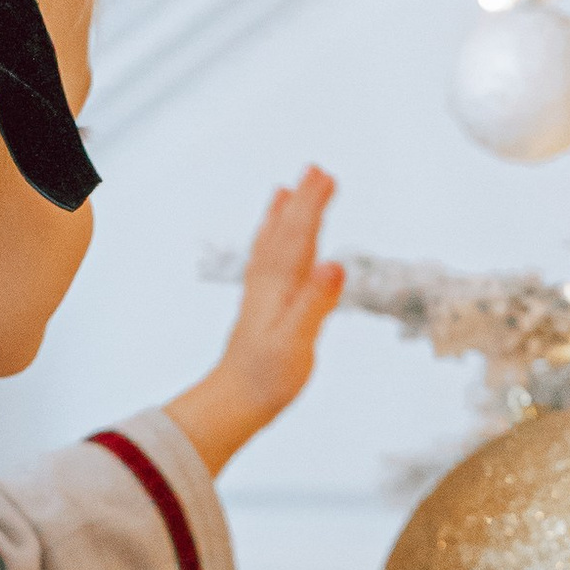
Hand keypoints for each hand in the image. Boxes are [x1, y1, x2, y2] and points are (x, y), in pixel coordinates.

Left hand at [166, 169, 342, 474]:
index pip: (300, 237)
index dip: (313, 206)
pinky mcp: (261, 306)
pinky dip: (271, 242)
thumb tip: (334, 265)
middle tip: (316, 169)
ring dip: (284, 215)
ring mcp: (262, 293)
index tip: (326, 176)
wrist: (235, 401)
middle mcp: (268, 283)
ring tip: (287, 188)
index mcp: (280, 287)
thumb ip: (316, 303)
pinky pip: (267, 261)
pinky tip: (273, 239)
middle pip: (287, 233)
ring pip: (274, 243)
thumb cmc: (268, 377)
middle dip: (302, 201)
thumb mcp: (298, 343)